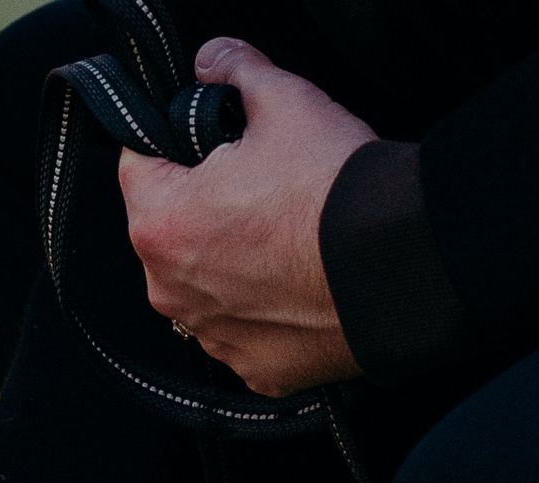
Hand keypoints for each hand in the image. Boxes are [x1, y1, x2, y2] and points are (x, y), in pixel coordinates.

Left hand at [118, 38, 375, 396]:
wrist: (403, 264)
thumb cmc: (336, 187)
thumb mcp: (287, 103)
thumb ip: (238, 72)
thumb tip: (212, 58)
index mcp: (160, 224)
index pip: (136, 166)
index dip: (171, 143)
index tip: (206, 138)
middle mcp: (170, 292)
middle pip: (169, 231)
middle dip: (203, 206)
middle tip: (262, 186)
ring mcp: (212, 336)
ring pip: (204, 285)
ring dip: (231, 261)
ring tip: (288, 235)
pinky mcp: (256, 369)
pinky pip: (246, 330)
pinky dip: (267, 309)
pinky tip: (302, 283)